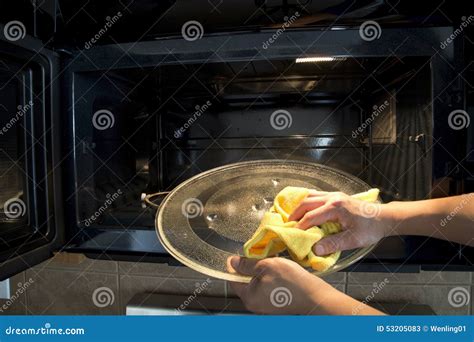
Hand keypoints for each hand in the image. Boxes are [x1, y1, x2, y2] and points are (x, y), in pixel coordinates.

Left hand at [227, 256, 344, 314]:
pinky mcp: (277, 303)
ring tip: (270, 261)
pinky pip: (268, 288)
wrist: (314, 296)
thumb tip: (233, 262)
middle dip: (250, 267)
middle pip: (246, 282)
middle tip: (258, 255)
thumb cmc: (290, 281)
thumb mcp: (265, 265)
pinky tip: (279, 271)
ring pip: (258, 284)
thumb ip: (247, 264)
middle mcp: (256, 305)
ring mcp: (267, 305)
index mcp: (249, 297)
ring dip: (262, 272)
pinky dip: (271, 278)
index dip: (235, 265)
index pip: (233, 279)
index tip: (240, 254)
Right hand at [288, 191, 392, 255]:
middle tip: (288, 225)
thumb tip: (315, 250)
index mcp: (335, 207)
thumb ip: (333, 244)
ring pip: (310, 196)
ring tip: (293, 217)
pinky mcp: (336, 196)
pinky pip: (316, 195)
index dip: (300, 226)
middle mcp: (332, 197)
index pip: (311, 216)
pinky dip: (307, 201)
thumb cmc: (370, 229)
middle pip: (306, 202)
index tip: (293, 235)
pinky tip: (304, 208)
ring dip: (299, 206)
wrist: (383, 218)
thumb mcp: (353, 240)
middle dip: (295, 214)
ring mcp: (334, 194)